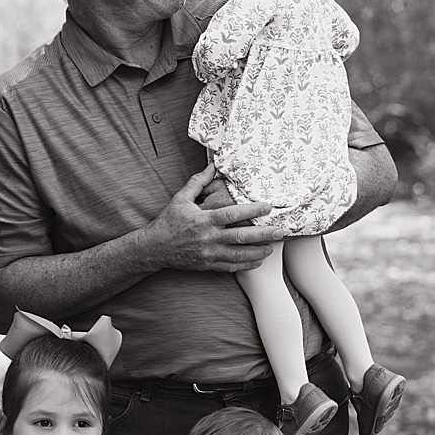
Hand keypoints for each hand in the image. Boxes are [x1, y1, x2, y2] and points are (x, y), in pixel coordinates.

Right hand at [142, 164, 282, 272]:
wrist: (154, 247)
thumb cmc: (168, 221)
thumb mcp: (180, 198)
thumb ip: (197, 183)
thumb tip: (211, 166)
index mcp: (204, 220)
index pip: (232, 214)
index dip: (252, 211)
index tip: (268, 207)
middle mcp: (208, 238)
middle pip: (241, 237)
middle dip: (264, 234)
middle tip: (280, 231)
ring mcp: (208, 253)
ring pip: (239, 255)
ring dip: (258, 252)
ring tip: (272, 247)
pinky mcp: (207, 265)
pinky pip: (231, 267)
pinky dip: (246, 265)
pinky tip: (257, 261)